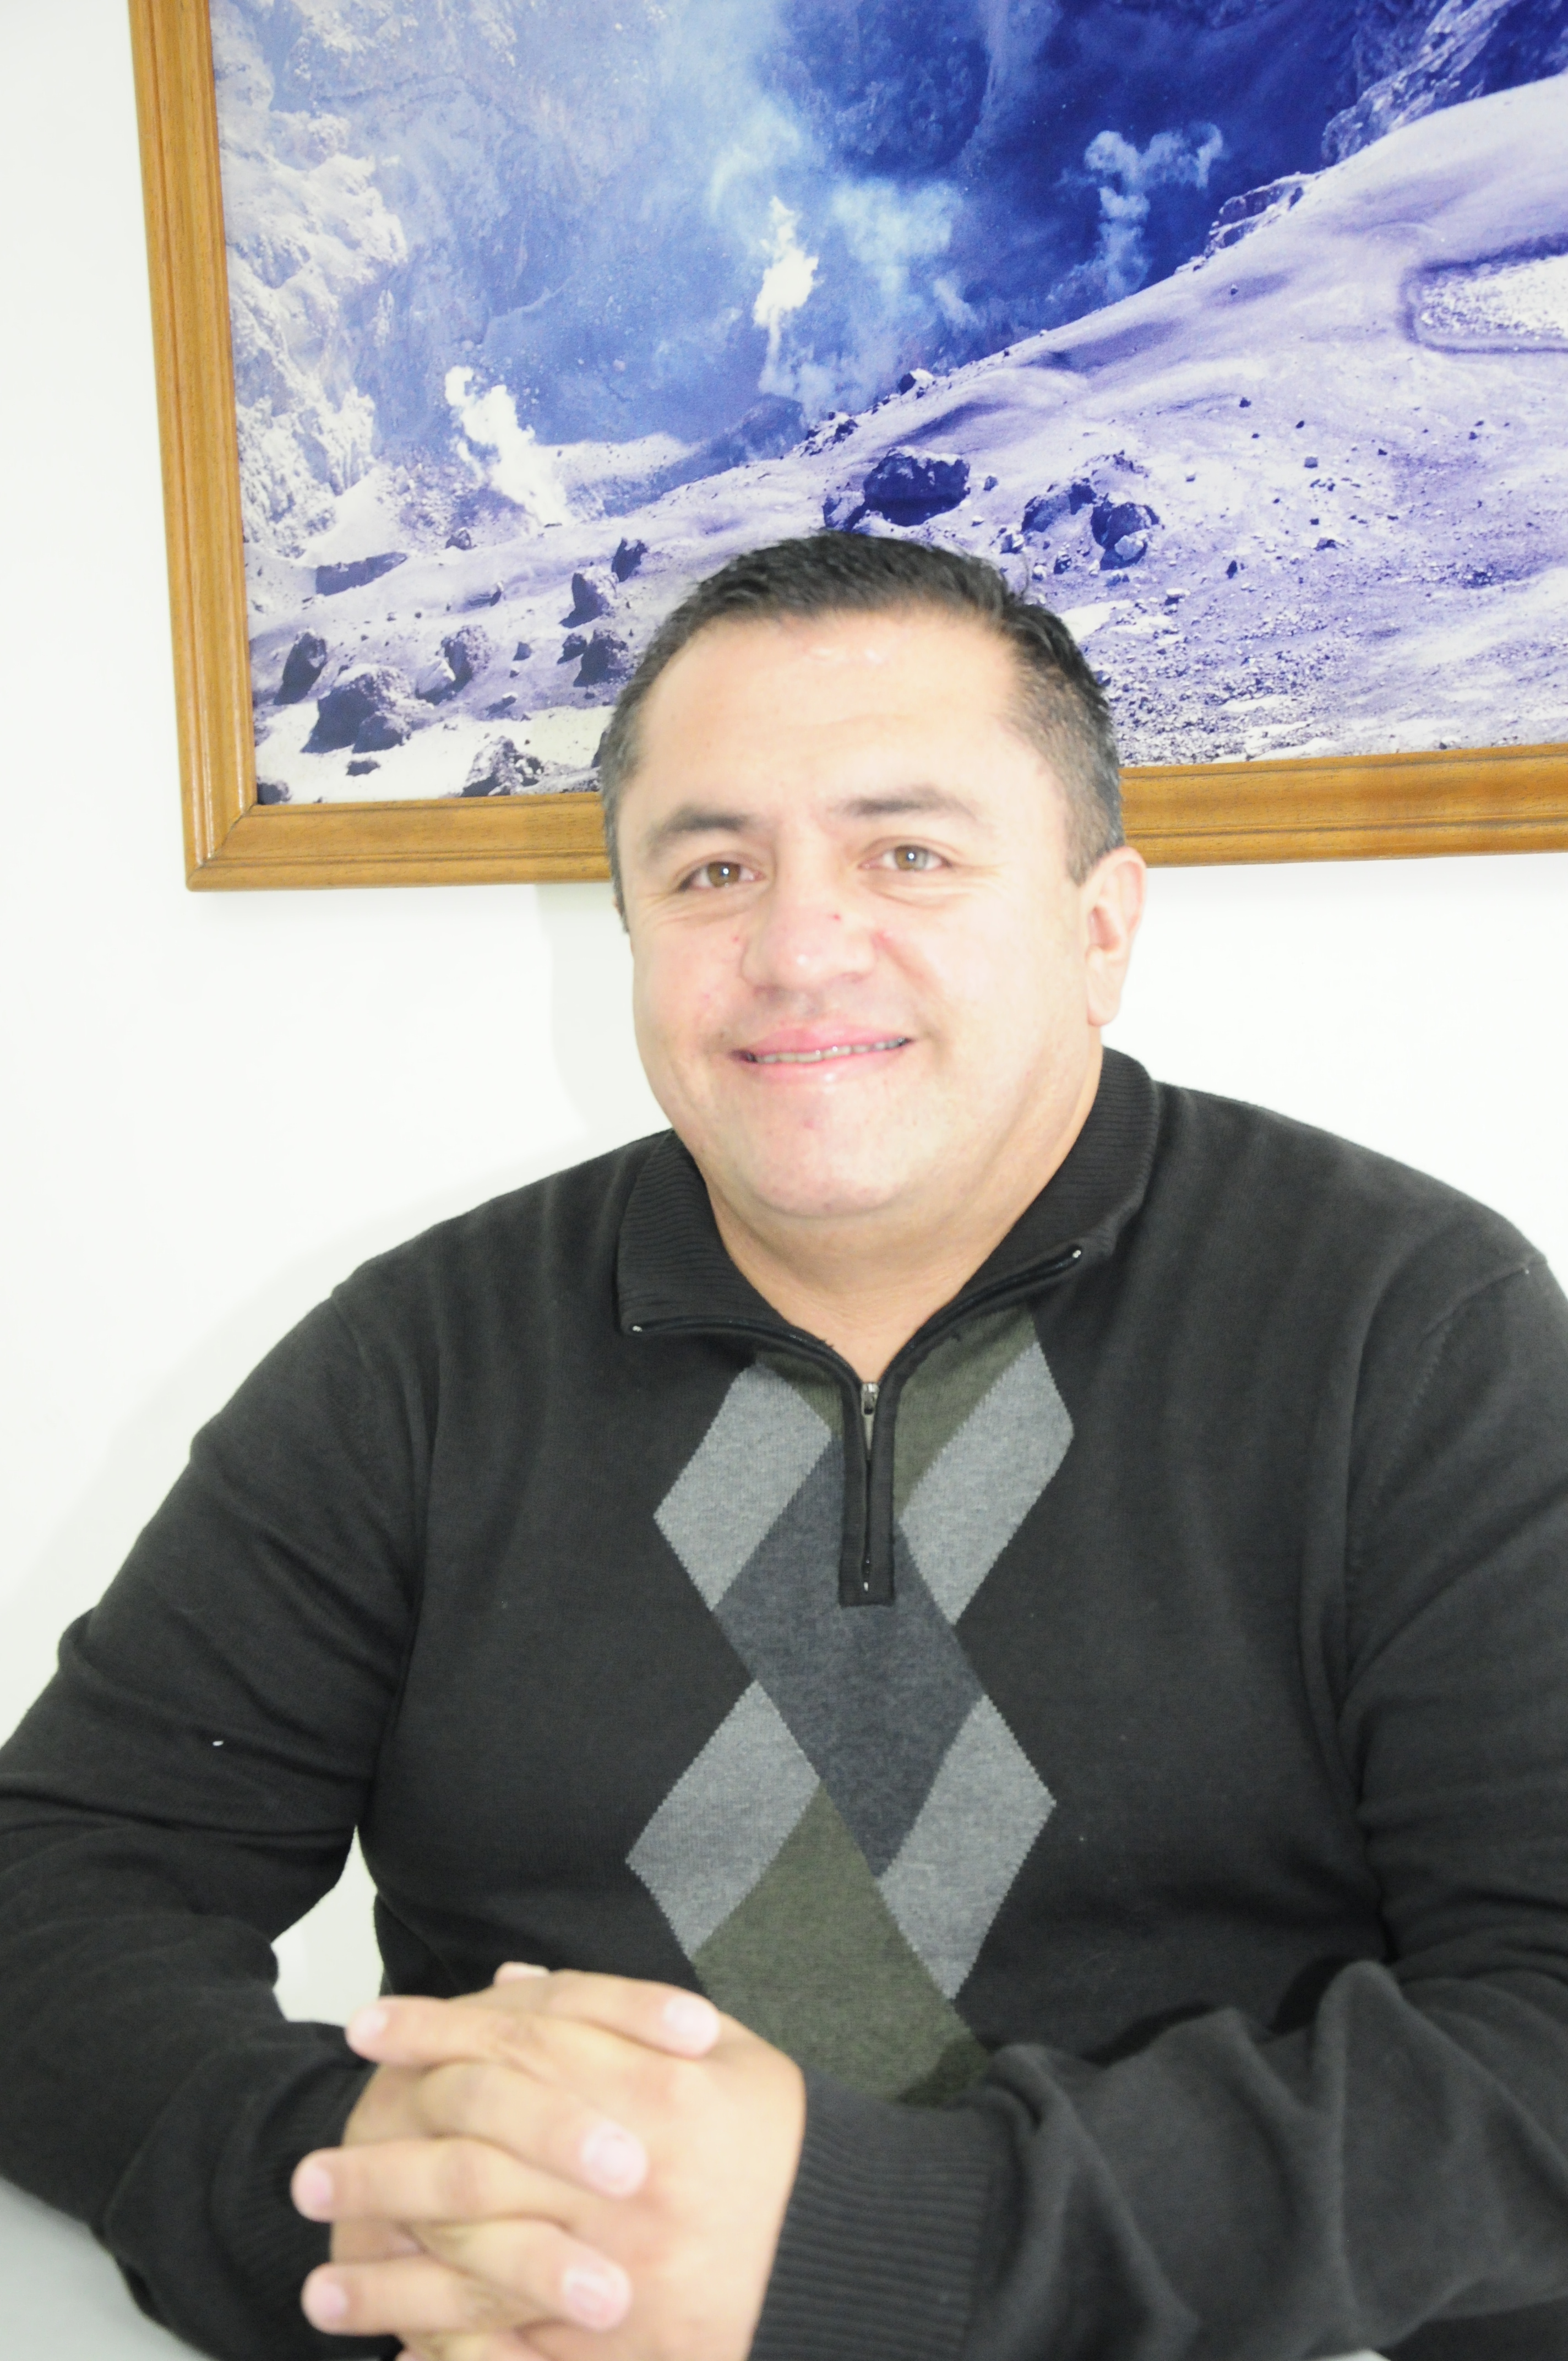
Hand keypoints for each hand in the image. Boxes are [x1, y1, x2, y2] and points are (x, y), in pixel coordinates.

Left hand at [292, 1969, 806, 2360]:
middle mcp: (621, 2183)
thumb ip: (611, 2014)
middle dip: (379, 2175)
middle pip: (470, 2168)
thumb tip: (509, 1988)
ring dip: (391, 2287)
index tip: (362, 2033)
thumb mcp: (717, 2048)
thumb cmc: (780, 2138)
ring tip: (319, 2292)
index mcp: (644, 2094)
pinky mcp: (627, 2352)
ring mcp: (619, 2274)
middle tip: (306, 2179)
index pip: (509, 2049)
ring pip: (476, 2278)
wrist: (855, 2247)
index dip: (428, 2035)